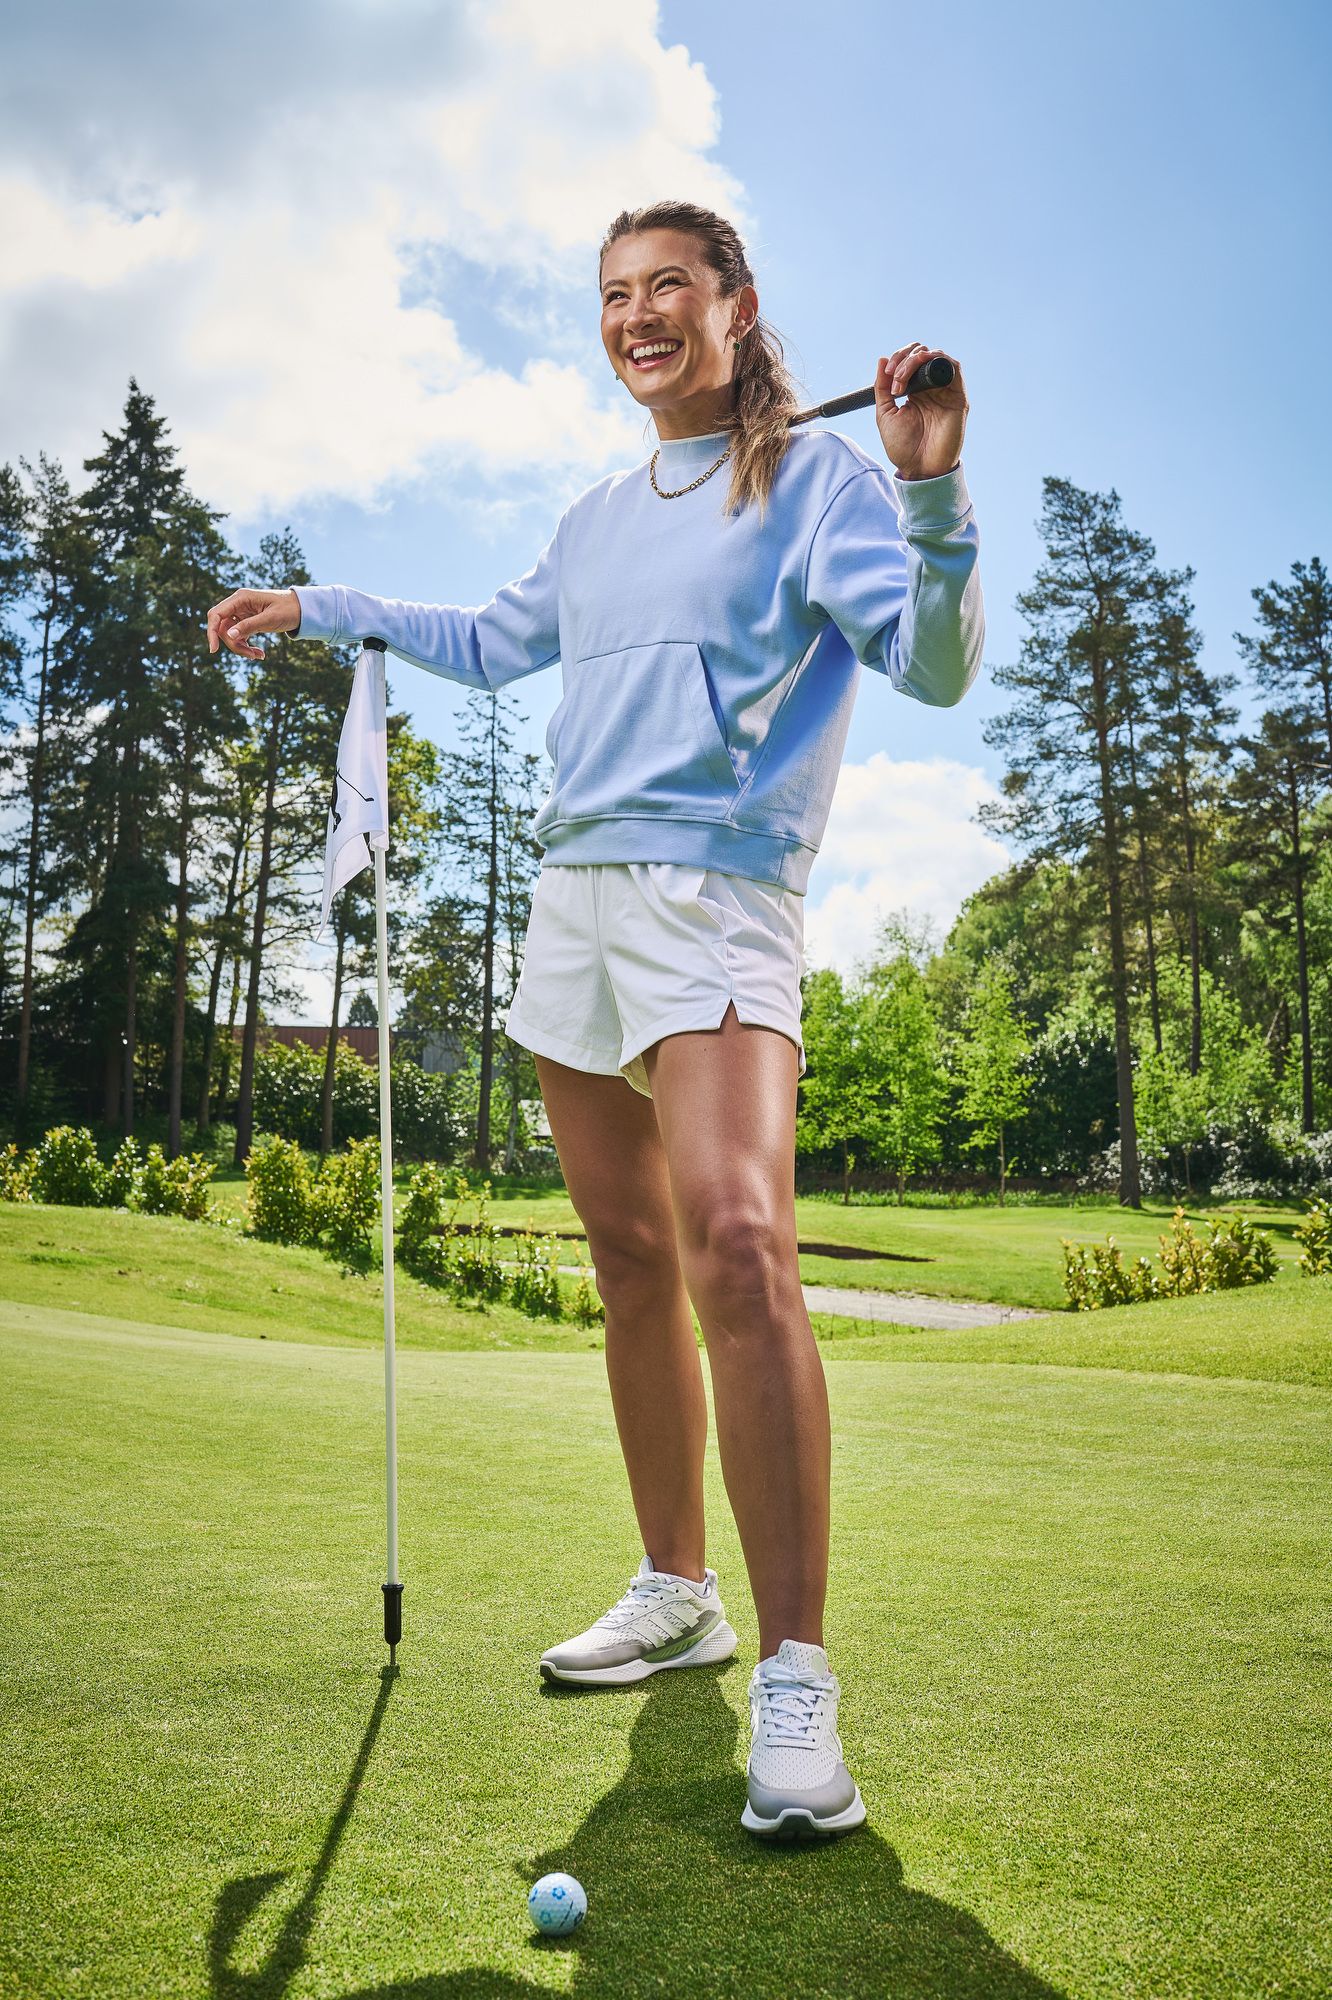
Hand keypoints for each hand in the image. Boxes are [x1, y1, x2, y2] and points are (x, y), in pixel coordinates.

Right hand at [206, 586, 300, 659]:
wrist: (302, 609)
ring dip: (241, 648)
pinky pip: (239, 637)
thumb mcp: (270, 619)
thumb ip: (249, 626)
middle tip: (251, 655)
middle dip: (233, 644)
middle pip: (222, 628)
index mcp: (241, 598)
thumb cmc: (289, 610)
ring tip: (259, 655)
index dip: (211, 632)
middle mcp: (238, 604)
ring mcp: (241, 613)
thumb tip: (229, 635)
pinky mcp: (247, 622)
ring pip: (230, 635)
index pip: (216, 614)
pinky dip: (246, 647)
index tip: (213, 650)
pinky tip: (260, 654)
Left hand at [874, 343, 968, 480]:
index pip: (909, 361)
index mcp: (915, 391)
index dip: (897, 359)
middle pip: (922, 354)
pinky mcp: (958, 396)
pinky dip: (936, 360)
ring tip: (902, 375)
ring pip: (936, 356)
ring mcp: (946, 391)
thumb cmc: (903, 447)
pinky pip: (953, 367)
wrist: (919, 468)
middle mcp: (931, 388)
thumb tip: (882, 359)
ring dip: (916, 359)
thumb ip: (882, 387)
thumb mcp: (885, 413)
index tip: (887, 374)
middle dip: (904, 357)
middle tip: (894, 375)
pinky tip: (920, 368)